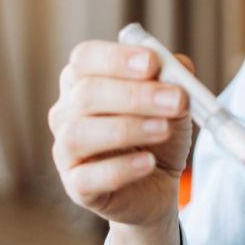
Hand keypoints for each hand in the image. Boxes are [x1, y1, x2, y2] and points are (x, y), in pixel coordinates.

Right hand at [49, 40, 193, 228]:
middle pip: (86, 94)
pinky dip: (121, 168)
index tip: (152, 63)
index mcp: (84, 79)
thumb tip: (178, 65)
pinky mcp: (75, 186)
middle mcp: (66, 111)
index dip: (116, 58)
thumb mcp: (174, 100)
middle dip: (134, 95)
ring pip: (79, 134)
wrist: (159, 181)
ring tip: (164, 130)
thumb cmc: (158, 130)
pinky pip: (88, 177)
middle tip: (176, 100)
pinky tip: (148, 162)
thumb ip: (175, 78)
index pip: (85, 58)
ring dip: (128, 129)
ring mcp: (66, 150)